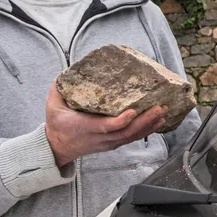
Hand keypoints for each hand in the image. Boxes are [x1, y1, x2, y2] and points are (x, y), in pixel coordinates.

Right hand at [45, 84, 165, 166]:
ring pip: (131, 137)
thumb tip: (69, 69)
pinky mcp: (113, 144)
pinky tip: (158, 122)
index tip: (133, 111)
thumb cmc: (57, 123)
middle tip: (159, 108)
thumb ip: (59, 87)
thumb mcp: (53, 105)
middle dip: (144, 121)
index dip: (121, 121)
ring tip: (163, 113)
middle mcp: (99, 137)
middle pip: (125, 132)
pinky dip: (146, 130)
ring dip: (149, 125)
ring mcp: (108, 143)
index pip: (106, 126)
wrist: (58, 146)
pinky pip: (132, 138)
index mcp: (85, 127)